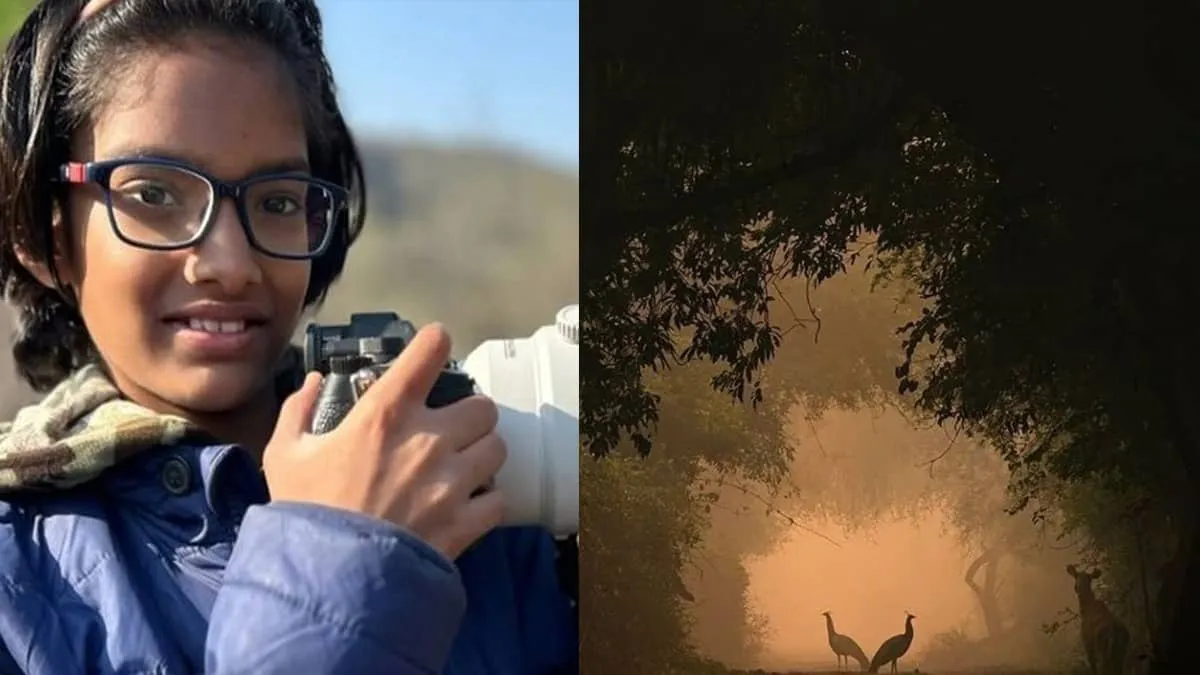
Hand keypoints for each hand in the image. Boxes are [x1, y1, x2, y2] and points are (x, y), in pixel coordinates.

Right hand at [263, 324, 507, 559]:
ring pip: (497, 447)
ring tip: (464, 467)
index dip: (436, 343)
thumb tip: (314, 381)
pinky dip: (487, 501)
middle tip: (451, 430)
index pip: (429, 352)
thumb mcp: (285, 455)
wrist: (326, 582)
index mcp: (385, 414)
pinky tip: (466, 505)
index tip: (434, 349)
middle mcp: (428, 439)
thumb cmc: (305, 513)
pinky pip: (498, 499)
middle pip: (482, 405)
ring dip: (482, 454)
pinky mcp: (466, 521)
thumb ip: (299, 410)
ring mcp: (452, 481)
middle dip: (469, 416)